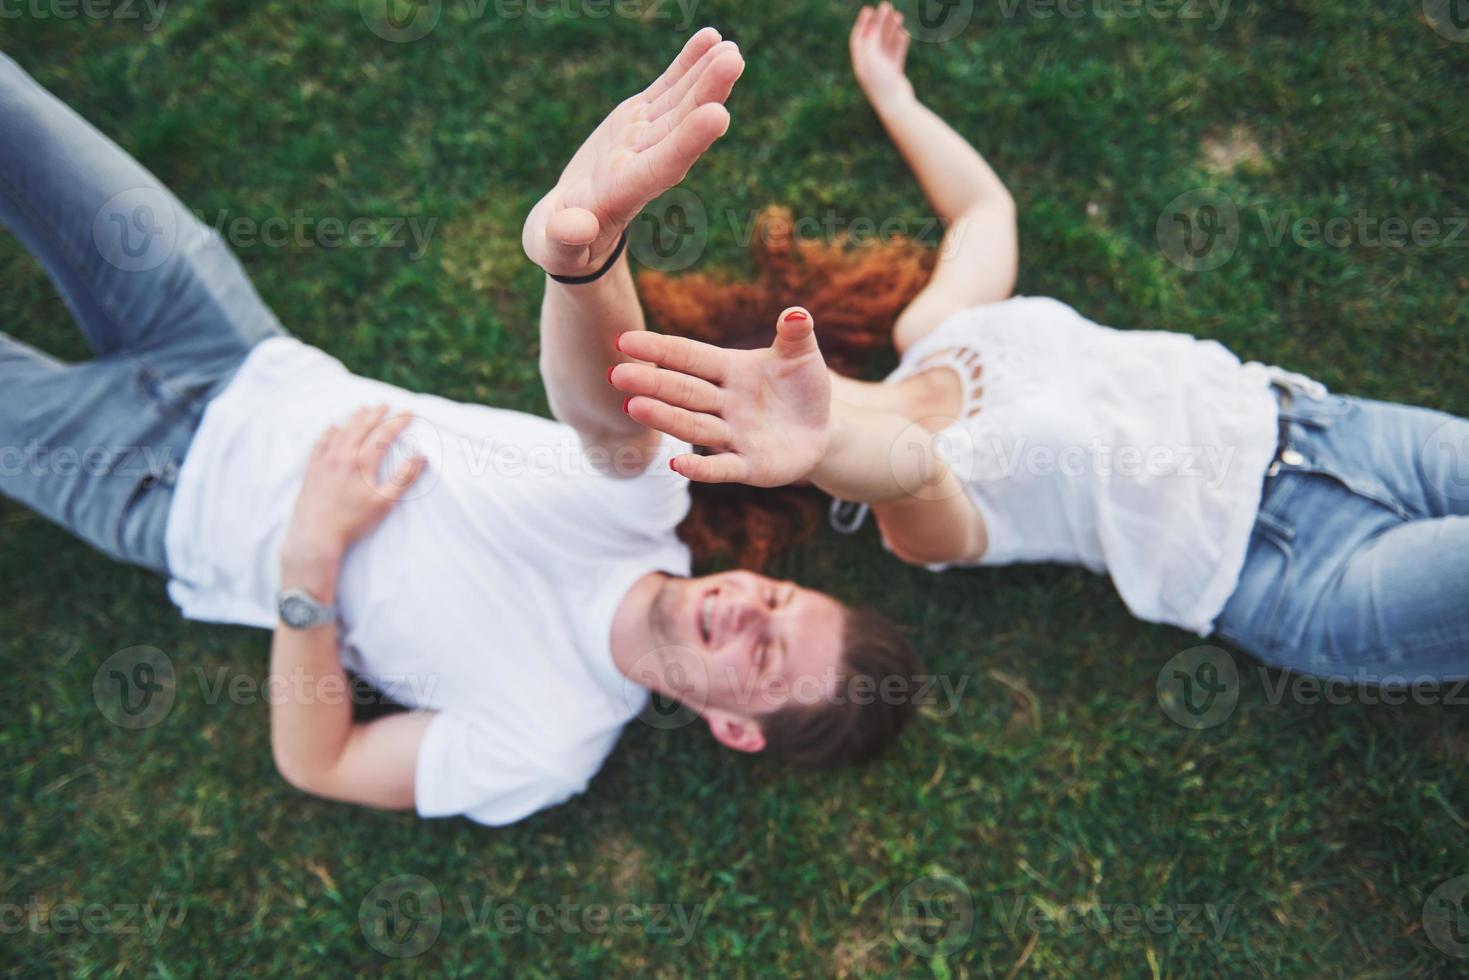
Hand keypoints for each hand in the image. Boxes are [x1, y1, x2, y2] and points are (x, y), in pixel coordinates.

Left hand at [282, 406, 427, 575]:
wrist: (315, 535)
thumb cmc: (353, 521)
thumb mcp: (384, 502)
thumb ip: (404, 478)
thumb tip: (422, 456)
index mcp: (362, 462)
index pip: (383, 435)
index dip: (397, 422)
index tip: (409, 412)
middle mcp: (342, 456)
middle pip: (361, 428)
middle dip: (375, 414)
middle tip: (385, 404)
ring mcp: (324, 462)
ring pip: (341, 432)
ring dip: (354, 419)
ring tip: (363, 409)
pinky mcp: (312, 471)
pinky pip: (320, 444)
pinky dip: (328, 433)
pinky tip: (333, 427)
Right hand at [521, 27, 744, 278]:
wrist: (572, 233)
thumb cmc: (559, 246)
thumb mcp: (553, 247)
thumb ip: (562, 239)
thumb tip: (575, 228)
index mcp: (624, 193)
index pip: (662, 166)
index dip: (689, 141)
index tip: (718, 115)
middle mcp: (642, 163)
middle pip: (680, 127)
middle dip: (706, 94)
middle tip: (734, 63)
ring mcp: (644, 140)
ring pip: (679, 104)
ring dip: (705, 75)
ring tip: (730, 47)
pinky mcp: (638, 121)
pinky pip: (667, 89)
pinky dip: (687, 65)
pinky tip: (712, 39)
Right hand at [610, 309, 831, 486]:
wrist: (821, 430)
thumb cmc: (802, 388)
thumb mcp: (802, 356)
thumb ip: (796, 334)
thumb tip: (796, 312)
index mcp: (729, 370)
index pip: (688, 356)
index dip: (659, 348)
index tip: (625, 341)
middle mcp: (723, 402)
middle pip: (683, 391)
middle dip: (652, 383)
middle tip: (617, 375)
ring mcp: (732, 435)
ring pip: (694, 426)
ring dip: (665, 418)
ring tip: (634, 408)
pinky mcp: (748, 466)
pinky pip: (721, 468)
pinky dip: (701, 468)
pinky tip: (677, 466)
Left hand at [850, 3, 913, 108]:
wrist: (895, 106)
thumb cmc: (881, 84)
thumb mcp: (872, 59)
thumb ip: (871, 41)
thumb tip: (872, 26)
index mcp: (860, 63)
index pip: (858, 38)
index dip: (863, 23)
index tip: (869, 9)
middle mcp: (870, 65)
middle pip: (873, 38)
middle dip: (880, 22)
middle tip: (888, 6)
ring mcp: (883, 69)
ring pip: (886, 44)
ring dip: (892, 29)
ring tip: (899, 15)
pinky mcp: (894, 73)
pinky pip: (897, 53)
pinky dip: (900, 42)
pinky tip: (905, 32)